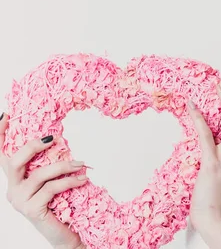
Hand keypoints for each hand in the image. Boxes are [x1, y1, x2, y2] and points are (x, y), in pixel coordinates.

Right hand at [0, 112, 88, 248]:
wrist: (66, 234)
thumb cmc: (61, 204)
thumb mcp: (53, 180)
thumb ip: (49, 164)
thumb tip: (58, 139)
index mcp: (15, 180)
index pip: (1, 155)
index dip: (0, 136)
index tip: (6, 116)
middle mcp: (12, 190)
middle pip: (13, 161)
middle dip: (33, 146)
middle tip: (55, 138)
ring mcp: (20, 201)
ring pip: (39, 175)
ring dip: (63, 166)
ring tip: (81, 164)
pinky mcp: (32, 209)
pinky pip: (52, 188)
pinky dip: (70, 180)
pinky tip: (82, 178)